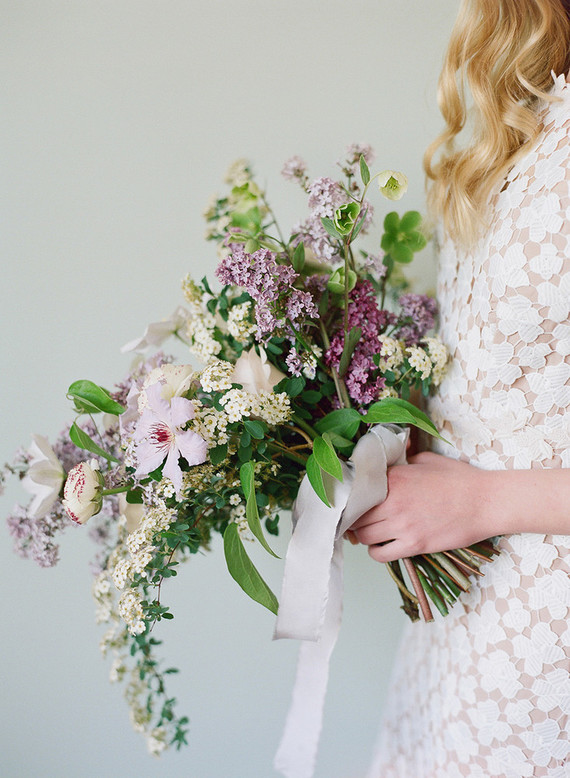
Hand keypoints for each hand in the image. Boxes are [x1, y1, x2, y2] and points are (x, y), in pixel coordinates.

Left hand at [350, 451, 493, 562]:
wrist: (487, 501)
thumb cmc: (460, 479)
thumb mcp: (426, 460)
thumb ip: (402, 463)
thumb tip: (387, 465)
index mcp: (394, 477)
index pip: (357, 492)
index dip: (353, 500)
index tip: (354, 504)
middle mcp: (394, 500)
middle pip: (356, 516)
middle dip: (355, 519)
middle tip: (360, 521)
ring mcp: (403, 524)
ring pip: (364, 537)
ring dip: (365, 537)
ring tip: (373, 534)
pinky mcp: (415, 544)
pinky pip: (380, 554)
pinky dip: (377, 553)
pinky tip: (384, 547)